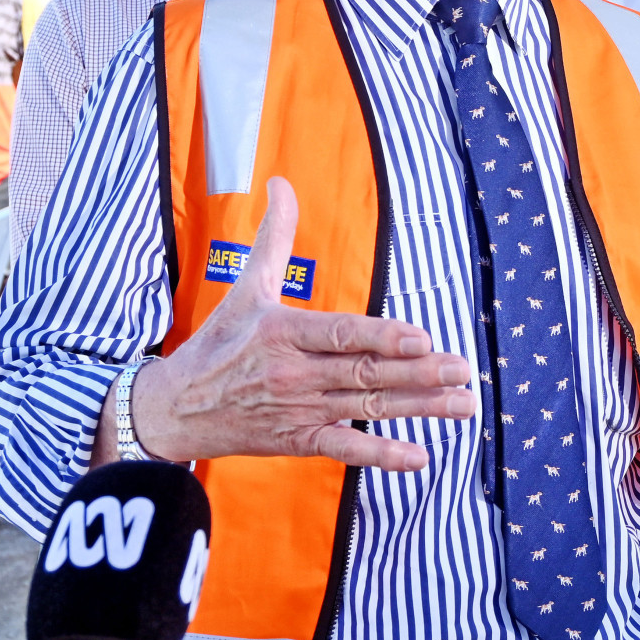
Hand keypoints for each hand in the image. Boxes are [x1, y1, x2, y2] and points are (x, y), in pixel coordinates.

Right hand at [115, 178, 475, 469]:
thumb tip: (281, 184)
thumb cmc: (217, 343)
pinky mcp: (298, 441)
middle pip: (365, 372)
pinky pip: (344, 448)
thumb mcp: (245, 287)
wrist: (175, 408)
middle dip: (419, 373)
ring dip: (419, 408)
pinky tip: (419, 456)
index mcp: (283, 332)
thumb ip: (274, 237)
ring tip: (464, 404)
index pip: (340, 334)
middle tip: (463, 369)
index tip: (422, 337)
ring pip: (367, 408)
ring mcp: (299, 410)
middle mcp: (294, 373)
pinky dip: (381, 454)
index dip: (382, 337)